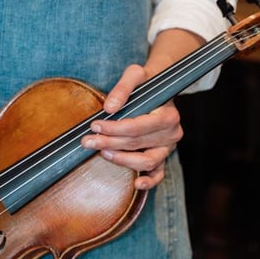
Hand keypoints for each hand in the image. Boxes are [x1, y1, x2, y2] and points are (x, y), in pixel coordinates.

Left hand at [80, 63, 182, 189]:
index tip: (94, 125)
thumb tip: (109, 108)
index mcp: (168, 115)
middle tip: (87, 141)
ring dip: (122, 160)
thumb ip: (122, 88)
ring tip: (102, 152)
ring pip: (146, 161)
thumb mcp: (135, 74)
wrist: (158, 89)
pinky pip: (158, 174)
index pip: (137, 126)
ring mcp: (167, 148)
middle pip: (136, 143)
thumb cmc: (146, 81)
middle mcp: (171, 133)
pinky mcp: (162, 157)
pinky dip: (149, 182)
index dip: (114, 128)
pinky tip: (136, 184)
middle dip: (109, 143)